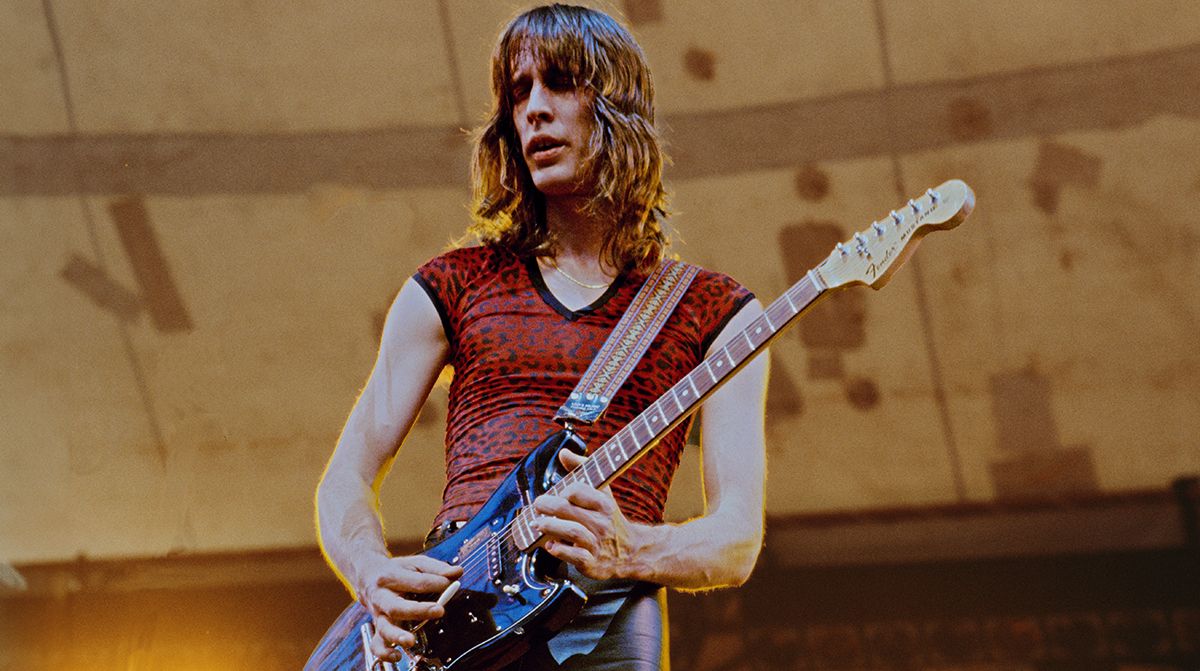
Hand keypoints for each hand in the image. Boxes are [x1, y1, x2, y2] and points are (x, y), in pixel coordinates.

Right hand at [357, 553, 461, 662]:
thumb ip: (437, 568)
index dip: (435, 583)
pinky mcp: (378, 628)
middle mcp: (382, 597)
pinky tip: (397, 655)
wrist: (367, 576)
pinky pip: (377, 644)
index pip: (416, 581)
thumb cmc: (396, 571)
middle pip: (397, 606)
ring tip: (411, 641)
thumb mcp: (415, 563)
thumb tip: (458, 572)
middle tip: (439, 610)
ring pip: (384, 628)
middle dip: (418, 610)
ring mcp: (379, 615)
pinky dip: (385, 652)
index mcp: (391, 576)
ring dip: (397, 636)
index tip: (449, 583)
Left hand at [531, 448, 640, 580]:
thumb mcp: (602, 492)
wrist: (631, 552)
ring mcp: (597, 543)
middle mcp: (602, 523)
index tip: (558, 494)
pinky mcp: (592, 563)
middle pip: (568, 509)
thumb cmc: (610, 518)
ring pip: (572, 532)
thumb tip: (564, 453)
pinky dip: (560, 550)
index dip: (563, 490)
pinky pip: (575, 557)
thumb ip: (583, 470)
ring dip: (550, 526)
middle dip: (547, 506)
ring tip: (538, 524)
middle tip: (538, 506)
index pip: (578, 490)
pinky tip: (551, 545)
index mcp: (604, 503)